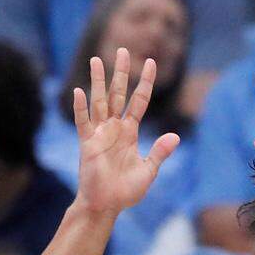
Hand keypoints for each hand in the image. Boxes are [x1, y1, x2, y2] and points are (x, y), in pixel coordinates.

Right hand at [72, 48, 179, 219]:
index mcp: (130, 132)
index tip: (151, 62)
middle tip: (123, 49)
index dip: (145, 82)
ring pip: (99, 101)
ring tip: (96, 59)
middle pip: (119, 94)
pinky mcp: (87, 144)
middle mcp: (114, 128)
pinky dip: (80, 108)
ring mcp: (99, 133)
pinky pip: (83, 122)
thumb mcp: (148, 170)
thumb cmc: (126, 191)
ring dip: (98, 81)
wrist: (106, 205)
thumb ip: (160, 152)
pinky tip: (79, 91)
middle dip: (121, 72)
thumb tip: (175, 136)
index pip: (139, 101)